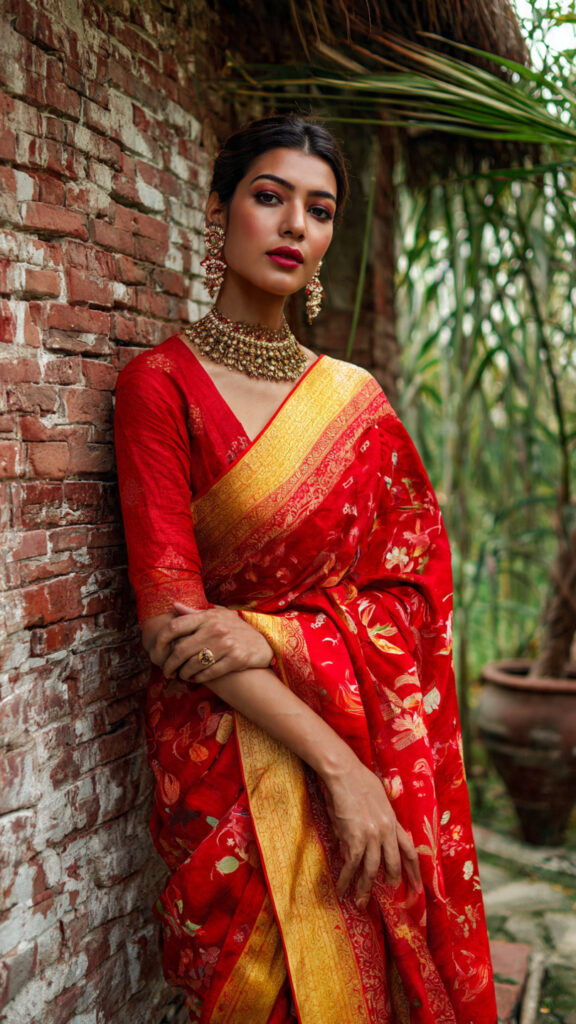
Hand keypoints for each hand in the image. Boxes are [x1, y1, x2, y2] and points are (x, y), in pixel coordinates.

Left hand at [154, 602, 272, 682]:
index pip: (175, 626)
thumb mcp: (218, 615)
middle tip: (167, 671)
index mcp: (207, 617)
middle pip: (181, 649)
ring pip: (194, 664)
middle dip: (170, 664)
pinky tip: (195, 679)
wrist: (265, 641)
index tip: (157, 651)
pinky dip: (199, 678)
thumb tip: (173, 606)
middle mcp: (216, 628)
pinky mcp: (236, 659)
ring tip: (181, 676)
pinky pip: (210, 672)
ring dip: (183, 673)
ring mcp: (226, 644)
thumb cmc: (236, 628)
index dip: (161, 641)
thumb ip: (194, 613)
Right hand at [322, 757, 421, 909]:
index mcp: (393, 821)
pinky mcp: (354, 839)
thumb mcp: (378, 800)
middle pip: (393, 864)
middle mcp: (385, 832)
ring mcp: (370, 837)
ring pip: (371, 870)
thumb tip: (367, 838)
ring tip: (361, 901)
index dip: (414, 870)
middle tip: (389, 893)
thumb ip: (378, 820)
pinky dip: (346, 880)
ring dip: (365, 888)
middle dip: (391, 880)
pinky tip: (342, 890)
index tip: (417, 886)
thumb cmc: (359, 780)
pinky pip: (351, 866)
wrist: (345, 774)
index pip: (409, 850)